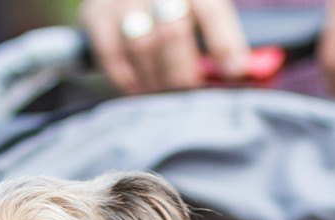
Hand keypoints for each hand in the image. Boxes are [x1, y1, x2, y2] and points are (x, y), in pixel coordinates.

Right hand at [79, 0, 249, 93]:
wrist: (133, 1)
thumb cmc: (175, 10)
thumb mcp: (200, 10)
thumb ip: (222, 37)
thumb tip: (241, 70)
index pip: (211, 10)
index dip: (224, 43)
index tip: (235, 72)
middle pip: (172, 31)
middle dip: (183, 72)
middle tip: (188, 96)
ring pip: (141, 46)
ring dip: (154, 79)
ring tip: (162, 96)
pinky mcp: (94, 13)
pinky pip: (110, 53)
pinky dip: (125, 78)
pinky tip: (137, 89)